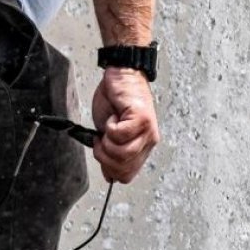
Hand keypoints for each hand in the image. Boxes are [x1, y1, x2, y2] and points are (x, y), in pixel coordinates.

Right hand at [90, 67, 160, 182]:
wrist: (121, 74)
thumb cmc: (114, 100)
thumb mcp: (108, 133)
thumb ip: (111, 154)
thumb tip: (109, 175)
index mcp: (142, 147)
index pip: (127, 175)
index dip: (109, 169)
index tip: (101, 152)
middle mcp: (148, 141)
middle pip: (123, 168)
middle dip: (104, 155)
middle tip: (101, 139)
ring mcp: (148, 131)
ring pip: (122, 153)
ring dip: (106, 141)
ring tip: (108, 127)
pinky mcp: (142, 119)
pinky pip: (120, 135)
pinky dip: (110, 127)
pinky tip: (114, 117)